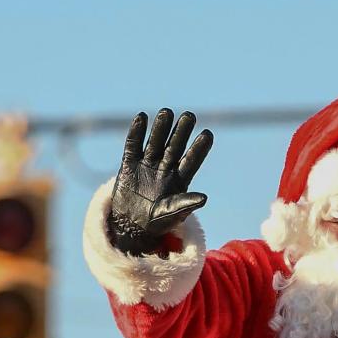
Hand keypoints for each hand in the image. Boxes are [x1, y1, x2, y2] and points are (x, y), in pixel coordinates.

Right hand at [107, 108, 213, 254]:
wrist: (131, 225)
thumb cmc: (157, 222)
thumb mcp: (173, 213)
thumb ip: (186, 203)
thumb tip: (204, 198)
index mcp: (179, 179)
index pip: (192, 160)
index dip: (199, 148)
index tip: (208, 134)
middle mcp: (165, 168)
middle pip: (175, 146)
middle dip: (182, 132)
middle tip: (190, 116)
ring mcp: (147, 164)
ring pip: (155, 142)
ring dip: (160, 128)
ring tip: (167, 112)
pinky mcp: (129, 164)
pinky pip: (133, 145)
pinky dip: (136, 132)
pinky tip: (141, 118)